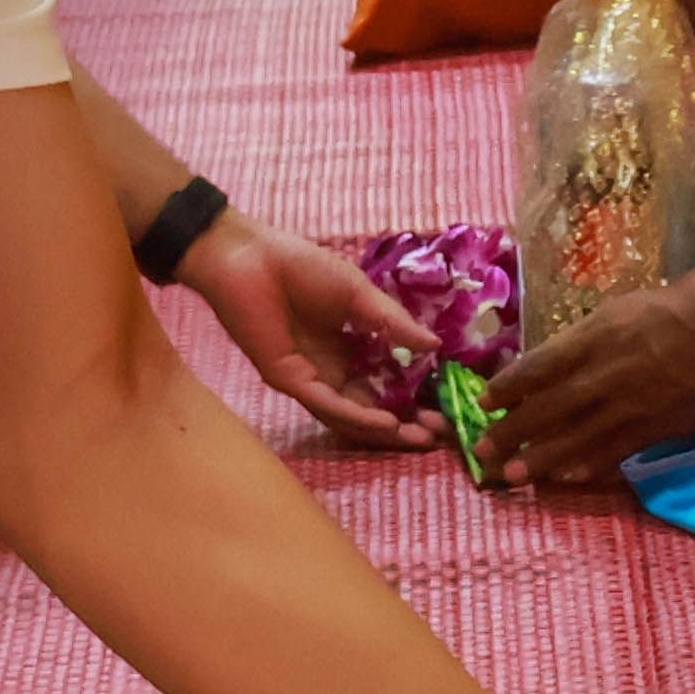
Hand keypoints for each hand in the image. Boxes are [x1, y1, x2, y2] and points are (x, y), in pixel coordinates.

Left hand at [176, 208, 431, 446]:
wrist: (249, 256)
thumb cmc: (300, 267)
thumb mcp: (359, 295)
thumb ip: (393, 323)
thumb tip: (435, 346)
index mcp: (346, 350)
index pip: (383, 385)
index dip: (413, 398)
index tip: (445, 407)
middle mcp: (328, 371)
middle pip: (369, 409)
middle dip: (404, 425)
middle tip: (438, 435)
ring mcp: (308, 379)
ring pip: (349, 417)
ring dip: (384, 430)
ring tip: (419, 437)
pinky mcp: (287, 379)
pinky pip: (326, 404)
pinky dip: (356, 417)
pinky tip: (386, 421)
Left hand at [485, 262, 694, 488]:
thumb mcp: (636, 303)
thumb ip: (604, 333)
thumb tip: (578, 353)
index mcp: (600, 332)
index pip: (540, 365)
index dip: (509, 387)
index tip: (485, 401)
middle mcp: (609, 370)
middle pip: (549, 407)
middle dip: (511, 432)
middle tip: (482, 453)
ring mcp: (636, 402)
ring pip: (577, 437)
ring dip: (542, 458)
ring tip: (513, 476)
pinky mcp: (664, 424)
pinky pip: (618, 449)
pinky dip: (590, 464)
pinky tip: (570, 476)